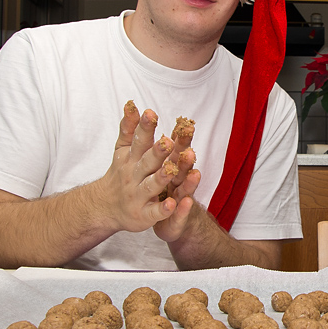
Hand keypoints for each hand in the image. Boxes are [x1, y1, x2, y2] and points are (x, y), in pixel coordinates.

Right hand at [95, 101, 194, 232]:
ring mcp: (138, 195)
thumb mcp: (122, 149)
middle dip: (157, 152)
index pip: (139, 140)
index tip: (151, 113)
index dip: (145, 127)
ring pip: (151, 185)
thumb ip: (129, 127)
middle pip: (147, 162)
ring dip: (162, 177)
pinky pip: (154, 212)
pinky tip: (173, 204)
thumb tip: (132, 103)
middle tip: (168, 141)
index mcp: (131, 158)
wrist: (104, 207)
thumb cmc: (120, 174)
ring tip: (171, 169)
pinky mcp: (144, 215)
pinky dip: (163, 209)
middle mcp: (134, 176)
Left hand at [153, 118, 201, 242]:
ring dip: (190, 181)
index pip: (177, 148)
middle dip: (185, 154)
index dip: (181, 138)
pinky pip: (180, 213)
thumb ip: (145, 138)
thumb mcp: (151, 164)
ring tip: (196, 173)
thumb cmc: (156, 187)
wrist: (164, 220)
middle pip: (183, 164)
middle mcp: (178, 179)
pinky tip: (187, 203)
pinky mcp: (175, 217)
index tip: (184, 124)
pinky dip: (183, 208)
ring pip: (185, 187)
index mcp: (170, 164)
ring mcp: (178, 199)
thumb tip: (131, 108)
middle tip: (188, 141)